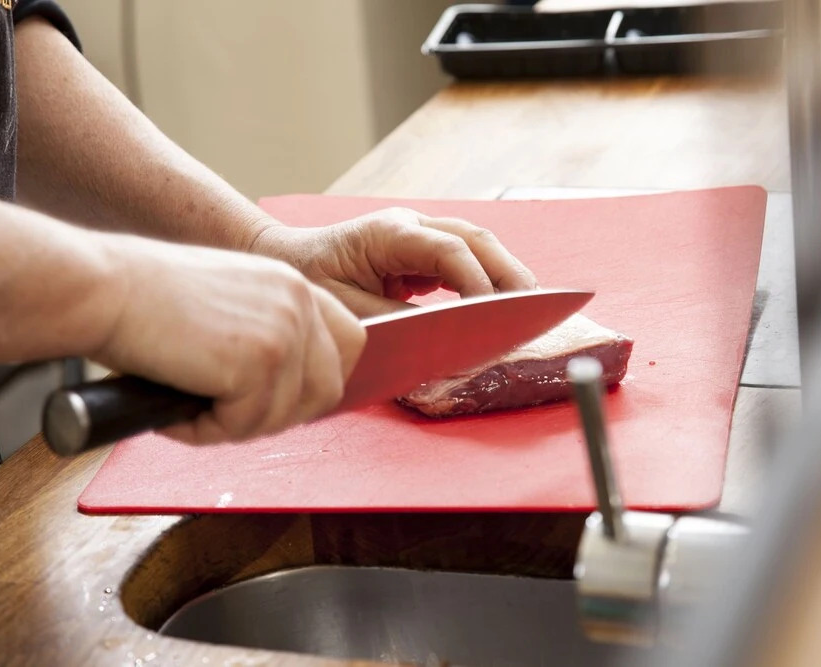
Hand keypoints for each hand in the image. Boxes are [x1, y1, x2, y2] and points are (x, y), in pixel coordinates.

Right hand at [91, 234, 365, 443]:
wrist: (102, 287)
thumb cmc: (144, 298)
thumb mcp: (229, 302)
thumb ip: (268, 334)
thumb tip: (289, 392)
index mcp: (294, 285)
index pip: (351, 343)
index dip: (320, 381)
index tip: (282, 399)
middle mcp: (299, 303)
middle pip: (329, 389)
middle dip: (280, 416)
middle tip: (226, 415)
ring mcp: (284, 332)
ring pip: (284, 416)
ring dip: (234, 427)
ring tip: (189, 409)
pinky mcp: (259, 362)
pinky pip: (244, 425)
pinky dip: (205, 432)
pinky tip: (174, 411)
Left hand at [248, 208, 538, 316]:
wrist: (284, 259)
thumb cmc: (309, 283)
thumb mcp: (346, 310)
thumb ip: (396, 322)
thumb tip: (445, 338)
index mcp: (388, 233)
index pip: (450, 251)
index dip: (478, 283)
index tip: (496, 318)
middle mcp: (409, 225)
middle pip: (475, 238)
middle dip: (509, 273)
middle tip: (536, 310)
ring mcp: (418, 233)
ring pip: (477, 243)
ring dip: (505, 273)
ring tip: (531, 308)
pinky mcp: (422, 250)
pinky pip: (466, 257)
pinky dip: (489, 278)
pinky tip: (504, 304)